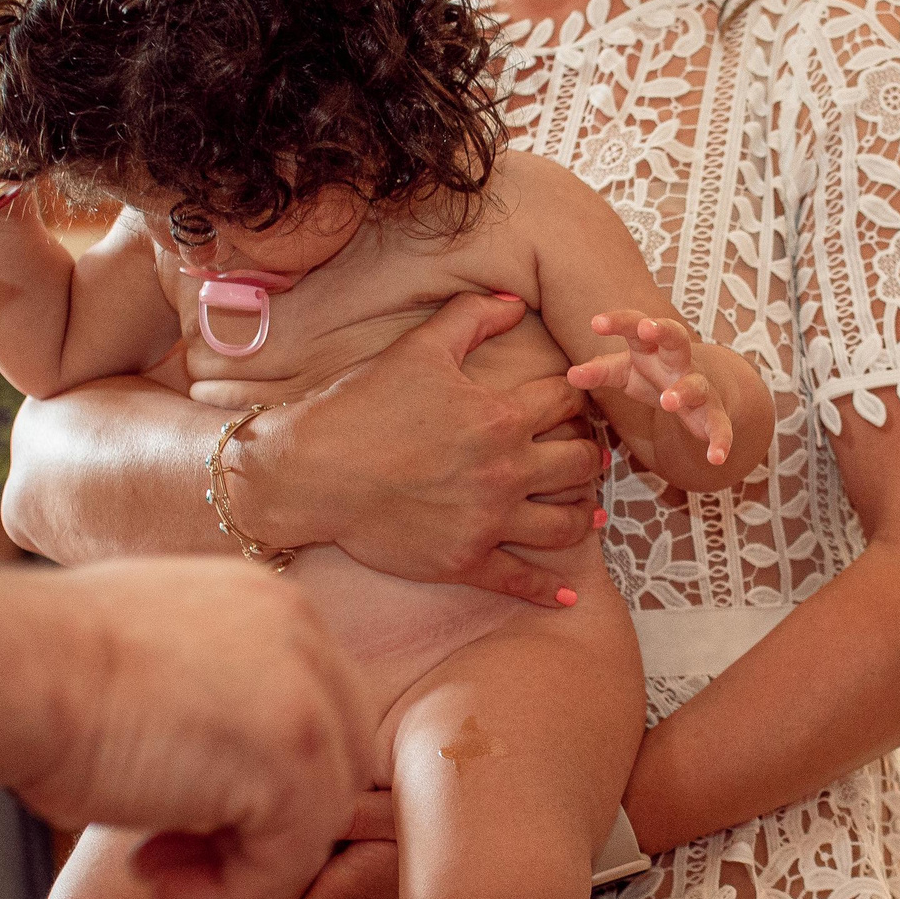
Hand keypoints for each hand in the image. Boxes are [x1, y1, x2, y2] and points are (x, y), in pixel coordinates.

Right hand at [12, 558, 372, 898]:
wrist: (4, 670)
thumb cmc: (39, 669)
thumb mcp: (150, 657)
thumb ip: (209, 689)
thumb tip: (224, 755)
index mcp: (271, 604)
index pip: (310, 709)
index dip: (255, 774)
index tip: (175, 804)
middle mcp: (306, 637)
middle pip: (331, 761)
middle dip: (262, 819)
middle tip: (169, 851)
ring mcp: (309, 700)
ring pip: (316, 817)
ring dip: (240, 861)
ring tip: (155, 871)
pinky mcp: (295, 765)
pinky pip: (287, 862)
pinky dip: (227, 893)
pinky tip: (154, 886)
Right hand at [248, 293, 603, 606]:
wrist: (311, 471)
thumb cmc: (361, 406)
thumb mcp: (418, 348)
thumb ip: (472, 317)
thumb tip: (517, 303)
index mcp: (500, 418)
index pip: (568, 402)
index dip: (578, 397)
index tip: (575, 402)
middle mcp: (505, 471)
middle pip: (580, 464)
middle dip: (589, 455)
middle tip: (586, 454)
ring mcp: (488, 521)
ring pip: (566, 525)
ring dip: (582, 515)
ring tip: (587, 511)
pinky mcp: (465, 560)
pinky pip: (521, 581)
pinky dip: (550, 591)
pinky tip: (568, 595)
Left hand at [566, 310, 733, 465]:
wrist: (704, 388)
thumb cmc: (654, 374)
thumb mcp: (625, 371)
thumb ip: (599, 371)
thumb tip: (570, 375)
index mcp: (653, 347)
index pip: (636, 326)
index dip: (619, 322)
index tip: (596, 322)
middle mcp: (679, 362)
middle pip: (676, 338)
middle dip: (664, 330)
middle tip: (647, 327)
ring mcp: (699, 387)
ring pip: (695, 384)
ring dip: (684, 391)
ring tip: (668, 402)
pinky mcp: (713, 414)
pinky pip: (720, 426)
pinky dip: (721, 441)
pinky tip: (716, 458)